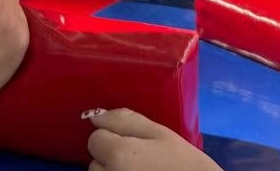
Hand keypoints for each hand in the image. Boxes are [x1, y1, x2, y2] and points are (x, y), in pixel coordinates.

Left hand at [87, 109, 219, 170]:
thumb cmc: (184, 164)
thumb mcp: (160, 133)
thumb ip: (126, 120)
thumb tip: (96, 115)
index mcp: (118, 155)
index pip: (95, 138)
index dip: (113, 137)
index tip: (133, 144)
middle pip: (95, 161)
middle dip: (111, 158)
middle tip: (140, 160)